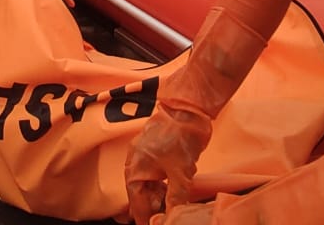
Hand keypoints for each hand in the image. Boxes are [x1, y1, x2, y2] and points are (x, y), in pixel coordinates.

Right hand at [125, 101, 213, 224]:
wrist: (188, 109)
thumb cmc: (179, 138)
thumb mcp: (180, 173)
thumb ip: (175, 197)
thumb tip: (172, 214)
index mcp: (134, 169)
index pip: (136, 202)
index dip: (145, 217)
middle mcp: (135, 162)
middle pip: (141, 194)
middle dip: (153, 207)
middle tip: (165, 217)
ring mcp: (145, 155)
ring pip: (149, 184)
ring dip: (160, 196)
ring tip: (173, 206)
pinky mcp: (156, 151)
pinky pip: (156, 173)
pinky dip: (163, 184)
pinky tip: (175, 190)